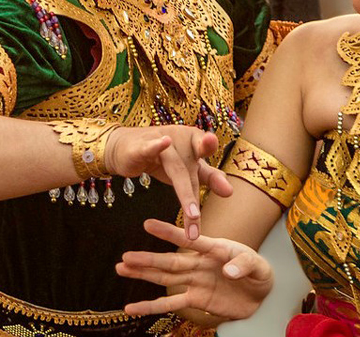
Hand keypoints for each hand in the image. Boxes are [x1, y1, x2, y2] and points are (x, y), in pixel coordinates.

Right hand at [105, 127, 232, 240]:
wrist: (129, 146)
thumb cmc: (164, 158)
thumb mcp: (188, 168)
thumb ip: (209, 177)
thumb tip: (230, 191)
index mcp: (195, 142)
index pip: (208, 157)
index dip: (217, 169)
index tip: (227, 187)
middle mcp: (181, 139)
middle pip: (190, 172)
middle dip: (194, 198)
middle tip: (199, 221)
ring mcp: (161, 139)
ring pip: (174, 168)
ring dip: (184, 192)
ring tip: (192, 215)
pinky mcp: (140, 145)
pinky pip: (148, 147)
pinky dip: (155, 145)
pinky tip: (164, 142)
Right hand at [116, 218, 272, 322]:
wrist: (262, 294)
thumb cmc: (259, 272)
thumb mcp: (258, 265)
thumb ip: (243, 265)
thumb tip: (228, 271)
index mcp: (214, 248)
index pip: (189, 239)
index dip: (169, 232)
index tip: (148, 224)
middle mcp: (200, 263)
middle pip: (170, 261)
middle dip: (147, 260)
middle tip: (125, 256)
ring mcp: (195, 282)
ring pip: (165, 278)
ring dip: (144, 275)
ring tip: (122, 269)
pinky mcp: (196, 299)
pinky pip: (170, 303)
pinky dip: (151, 306)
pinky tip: (132, 307)